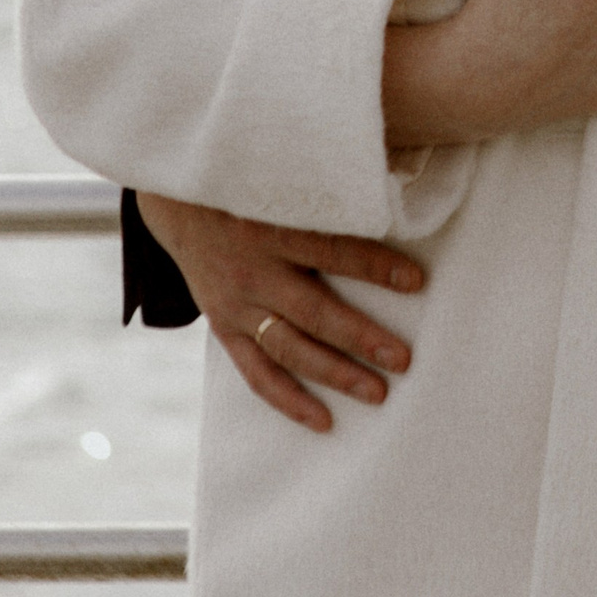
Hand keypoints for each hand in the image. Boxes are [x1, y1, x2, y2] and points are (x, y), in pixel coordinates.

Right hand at [132, 190, 425, 437]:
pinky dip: (289, 400)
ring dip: (335, 373)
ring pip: (289, 348)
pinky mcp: (224, 327)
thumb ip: (327, 189)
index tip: (416, 281)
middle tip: (402, 359)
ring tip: (378, 392)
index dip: (373, 266)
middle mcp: (254, 269)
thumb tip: (387, 183)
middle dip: (360, 336)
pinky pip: (257, 373)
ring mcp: (236, 304)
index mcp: (272, 224)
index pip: (331, 249)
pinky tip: (325, 421)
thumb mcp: (282, 175)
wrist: (180, 204)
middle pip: (313, 310)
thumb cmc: (251, 184)